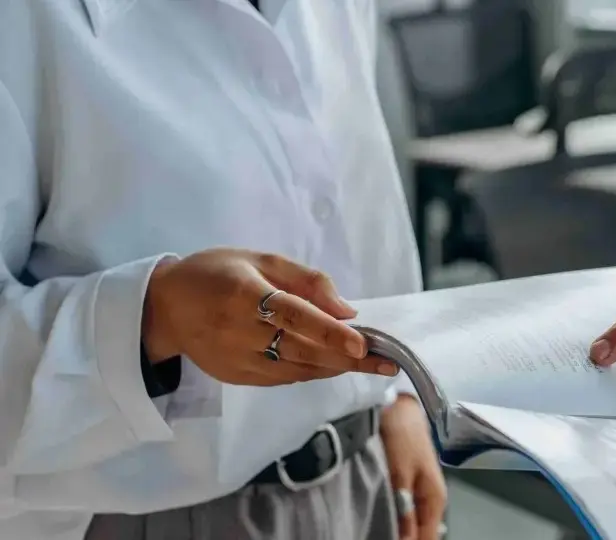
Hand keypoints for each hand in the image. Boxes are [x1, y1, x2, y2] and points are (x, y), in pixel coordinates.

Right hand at [142, 248, 399, 385]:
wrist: (164, 307)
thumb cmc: (216, 273)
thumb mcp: (260, 259)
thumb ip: (305, 281)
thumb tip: (346, 309)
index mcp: (243, 294)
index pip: (294, 316)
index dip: (329, 332)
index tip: (361, 343)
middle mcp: (238, 331)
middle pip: (302, 349)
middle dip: (348, 358)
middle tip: (386, 362)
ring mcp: (236, 358)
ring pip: (297, 369)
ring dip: (335, 367)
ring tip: (369, 363)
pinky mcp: (236, 376)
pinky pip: (283, 377)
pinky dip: (312, 371)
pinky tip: (333, 364)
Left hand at [381, 395, 446, 539]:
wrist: (400, 406)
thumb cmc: (402, 436)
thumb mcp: (401, 474)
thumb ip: (405, 511)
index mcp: (435, 500)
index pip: (427, 539)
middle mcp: (432, 500)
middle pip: (421, 533)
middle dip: (404, 538)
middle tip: (374, 536)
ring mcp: (422, 493)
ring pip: (413, 524)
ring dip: (398, 530)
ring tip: (373, 532)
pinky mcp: (410, 485)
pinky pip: (407, 513)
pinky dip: (394, 519)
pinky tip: (378, 519)